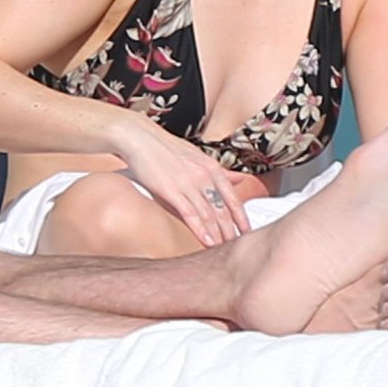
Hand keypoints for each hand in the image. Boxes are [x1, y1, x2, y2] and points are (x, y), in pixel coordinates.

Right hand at [117, 121, 249, 246]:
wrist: (140, 138)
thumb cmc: (167, 148)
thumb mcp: (199, 157)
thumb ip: (220, 172)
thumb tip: (241, 179)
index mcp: (212, 167)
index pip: (232, 197)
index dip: (242, 217)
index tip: (248, 231)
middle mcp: (204, 175)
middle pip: (223, 209)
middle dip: (232, 230)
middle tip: (238, 246)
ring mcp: (188, 183)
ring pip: (209, 214)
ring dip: (218, 235)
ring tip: (224, 248)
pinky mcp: (171, 190)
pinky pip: (190, 214)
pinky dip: (200, 230)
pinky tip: (207, 242)